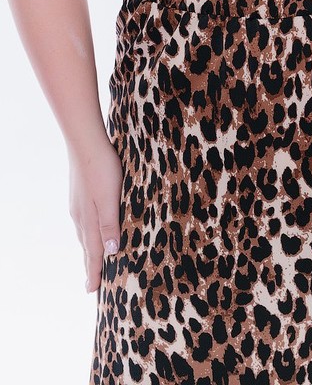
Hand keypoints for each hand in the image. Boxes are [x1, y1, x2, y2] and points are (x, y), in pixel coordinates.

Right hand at [68, 135, 122, 293]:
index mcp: (89, 221)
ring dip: (89, 250)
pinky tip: (92, 228)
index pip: (93, 253)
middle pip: (86, 247)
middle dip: (90, 265)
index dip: (94, 272)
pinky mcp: (80, 194)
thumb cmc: (102, 170)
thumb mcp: (110, 199)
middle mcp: (80, 217)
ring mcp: (78, 205)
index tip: (92, 291)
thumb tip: (110, 253)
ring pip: (85, 234)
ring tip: (92, 261)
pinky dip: (89, 233)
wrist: (86, 143)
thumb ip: (110, 225)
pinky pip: (85, 221)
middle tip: (91, 284)